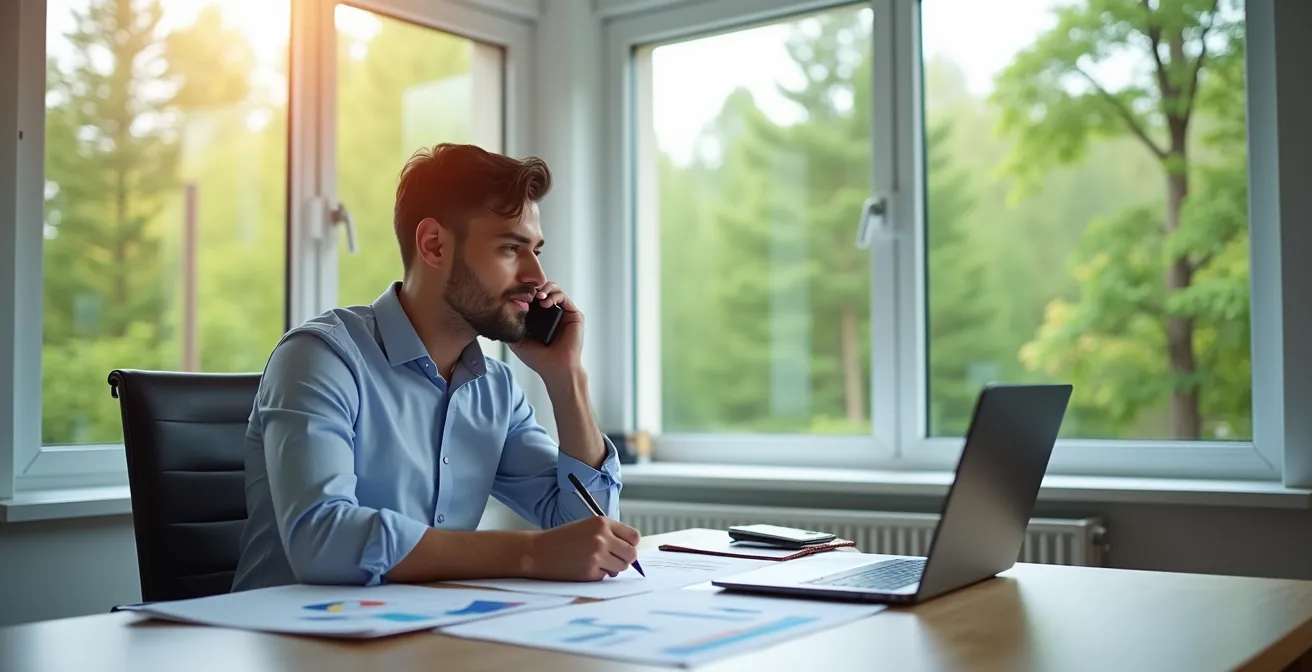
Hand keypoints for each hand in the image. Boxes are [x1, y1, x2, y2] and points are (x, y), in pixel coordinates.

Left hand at [508, 281, 583, 385]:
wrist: (555, 368)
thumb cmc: (538, 358)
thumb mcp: (517, 341)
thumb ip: (510, 327)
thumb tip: (499, 312)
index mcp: (540, 318)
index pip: (533, 297)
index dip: (526, 292)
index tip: (517, 293)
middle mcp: (552, 314)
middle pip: (544, 290)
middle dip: (535, 287)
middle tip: (528, 292)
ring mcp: (564, 313)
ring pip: (555, 290)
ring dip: (545, 288)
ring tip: (537, 297)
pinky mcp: (574, 315)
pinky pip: (564, 297)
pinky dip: (554, 295)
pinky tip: (545, 303)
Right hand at [525, 516, 640, 580]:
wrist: (539, 551)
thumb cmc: (562, 539)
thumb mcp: (587, 526)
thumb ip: (609, 534)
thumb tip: (630, 550)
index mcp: (602, 523)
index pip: (634, 536)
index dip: (630, 544)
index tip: (624, 547)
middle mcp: (601, 538)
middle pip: (631, 554)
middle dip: (625, 558)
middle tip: (614, 559)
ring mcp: (596, 556)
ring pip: (621, 567)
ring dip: (613, 568)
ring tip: (597, 562)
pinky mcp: (590, 572)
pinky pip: (606, 576)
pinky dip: (598, 574)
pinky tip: (585, 567)